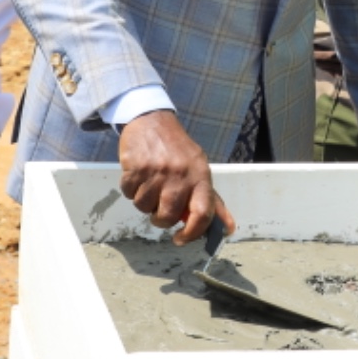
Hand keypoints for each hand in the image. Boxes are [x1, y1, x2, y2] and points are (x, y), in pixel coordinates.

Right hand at [117, 110, 234, 245]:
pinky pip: (129, 194)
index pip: (203, 213)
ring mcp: (157, 171)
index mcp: (200, 176)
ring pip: (144, 207)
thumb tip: (228, 228)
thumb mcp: (199, 169)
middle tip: (159, 207)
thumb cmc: (177, 149)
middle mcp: (180, 175)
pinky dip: (131, 190)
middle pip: (168, 216)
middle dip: (160, 218)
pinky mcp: (136, 168)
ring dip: (144, 202)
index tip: (181, 238)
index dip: (193, 233)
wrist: (152, 119)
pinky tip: (138, 175)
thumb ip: (212, 200)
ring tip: (149, 184)